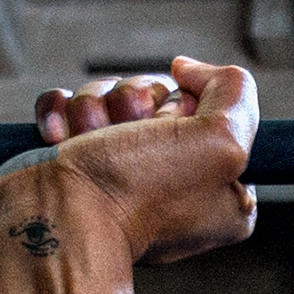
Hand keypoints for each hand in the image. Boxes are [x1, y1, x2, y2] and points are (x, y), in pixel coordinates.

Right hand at [0, 57, 258, 266]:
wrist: (57, 224)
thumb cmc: (137, 194)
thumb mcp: (224, 143)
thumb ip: (236, 93)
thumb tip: (186, 70)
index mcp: (219, 190)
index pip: (206, 107)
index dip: (184, 109)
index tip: (169, 135)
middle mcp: (171, 182)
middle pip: (156, 95)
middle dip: (135, 106)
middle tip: (126, 141)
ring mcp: (117, 172)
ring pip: (110, 94)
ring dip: (93, 109)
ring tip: (88, 144)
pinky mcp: (72, 159)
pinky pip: (67, 103)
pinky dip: (60, 111)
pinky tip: (60, 137)